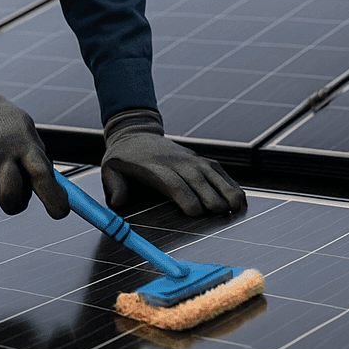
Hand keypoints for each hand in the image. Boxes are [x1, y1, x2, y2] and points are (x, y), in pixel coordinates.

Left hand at [101, 109, 246, 215]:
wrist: (136, 134)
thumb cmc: (123, 158)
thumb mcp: (109, 170)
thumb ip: (114, 187)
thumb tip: (118, 204)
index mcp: (156, 169)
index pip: (175, 185)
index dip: (187, 199)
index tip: (195, 213)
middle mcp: (178, 164)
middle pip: (199, 182)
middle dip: (211, 200)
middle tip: (219, 215)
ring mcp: (192, 160)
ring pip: (215, 176)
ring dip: (226, 193)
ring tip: (236, 209)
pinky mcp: (201, 160)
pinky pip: (221, 172)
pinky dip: (231, 185)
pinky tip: (239, 200)